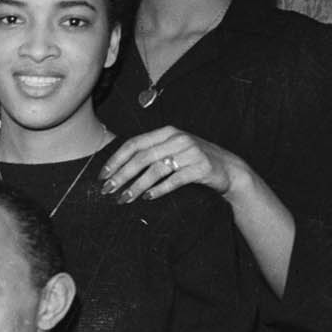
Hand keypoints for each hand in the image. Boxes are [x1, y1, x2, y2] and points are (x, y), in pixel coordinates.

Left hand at [99, 125, 240, 204]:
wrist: (229, 169)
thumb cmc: (194, 161)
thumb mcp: (173, 150)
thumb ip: (150, 153)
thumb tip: (116, 169)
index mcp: (167, 132)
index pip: (134, 143)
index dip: (116, 159)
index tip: (103, 175)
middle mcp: (178, 139)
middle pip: (142, 157)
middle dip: (122, 175)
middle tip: (108, 190)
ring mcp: (191, 152)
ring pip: (156, 169)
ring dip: (136, 185)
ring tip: (124, 198)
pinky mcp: (202, 167)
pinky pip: (174, 180)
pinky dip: (158, 189)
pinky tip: (147, 197)